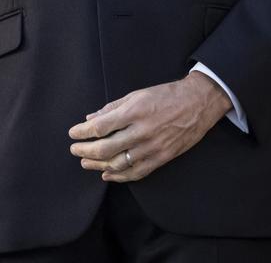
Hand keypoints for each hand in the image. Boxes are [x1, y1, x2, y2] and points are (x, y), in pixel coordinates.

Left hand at [68, 73, 230, 181]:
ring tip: (86, 163)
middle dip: (86, 151)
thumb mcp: (137, 94)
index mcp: (134, 111)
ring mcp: (152, 147)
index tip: (73, 133)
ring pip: (119, 163)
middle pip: (106, 148)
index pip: (101, 126)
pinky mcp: (161, 158)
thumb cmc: (165, 95)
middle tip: (74, 151)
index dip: (83, 132)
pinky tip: (107, 175)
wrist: (197, 104)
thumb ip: (113, 107)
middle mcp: (142, 131)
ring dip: (99, 165)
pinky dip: (119, 176)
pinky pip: (137, 172)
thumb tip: (90, 118)